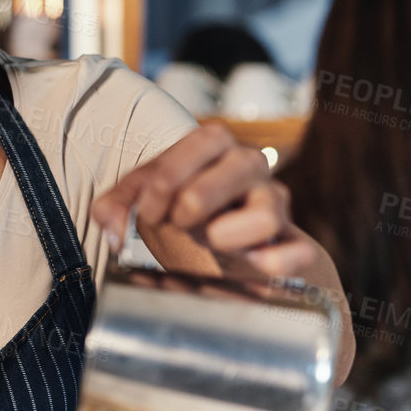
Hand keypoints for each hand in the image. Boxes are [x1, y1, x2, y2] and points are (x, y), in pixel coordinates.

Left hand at [91, 123, 317, 278]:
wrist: (221, 244)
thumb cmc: (179, 210)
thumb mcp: (144, 200)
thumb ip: (118, 205)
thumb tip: (112, 225)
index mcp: (216, 146)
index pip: (204, 141)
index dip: (170, 176)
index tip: (148, 212)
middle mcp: (251, 169)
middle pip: (245, 164)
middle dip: (198, 199)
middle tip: (174, 225)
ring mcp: (274, 206)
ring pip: (268, 213)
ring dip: (226, 235)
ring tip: (204, 246)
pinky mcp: (290, 245)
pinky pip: (298, 253)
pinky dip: (271, 265)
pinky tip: (241, 270)